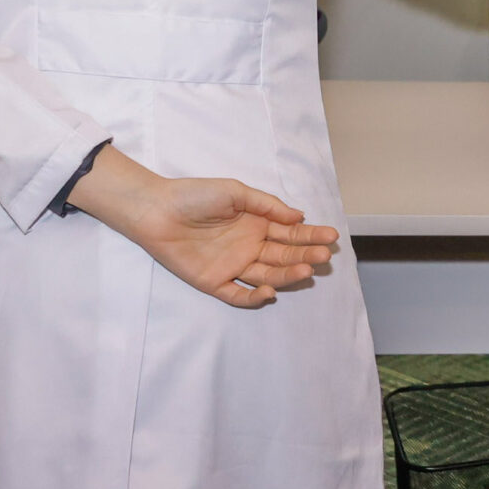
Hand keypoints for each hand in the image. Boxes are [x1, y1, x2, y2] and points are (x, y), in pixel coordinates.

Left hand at [69, 147, 338, 307]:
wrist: (157, 210)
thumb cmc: (195, 196)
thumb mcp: (235, 192)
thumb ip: (267, 205)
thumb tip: (299, 217)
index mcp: (256, 224)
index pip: (290, 233)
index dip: (311, 236)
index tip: (331, 237)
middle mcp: (248, 247)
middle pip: (283, 255)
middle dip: (305, 256)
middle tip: (324, 257)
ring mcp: (232, 266)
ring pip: (267, 275)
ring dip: (287, 275)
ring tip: (306, 271)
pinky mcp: (214, 283)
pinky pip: (238, 295)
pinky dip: (254, 297)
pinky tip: (269, 291)